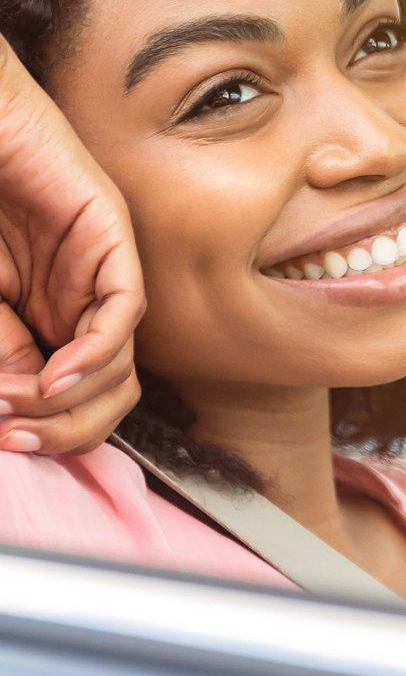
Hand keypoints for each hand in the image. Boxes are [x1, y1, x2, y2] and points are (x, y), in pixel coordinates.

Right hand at [0, 38, 142, 453]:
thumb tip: (12, 414)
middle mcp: (82, 300)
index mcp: (48, 318)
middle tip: (16, 436)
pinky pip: (124, 309)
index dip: (47, 431)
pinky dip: (95, 353)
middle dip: (66, 428)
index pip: (77, 399)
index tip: (6, 440)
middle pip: (110, 392)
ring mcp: (100, 268)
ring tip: (23, 404)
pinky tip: (57, 377)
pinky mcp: (107, 235)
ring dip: (73, 400)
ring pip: (122, 361)